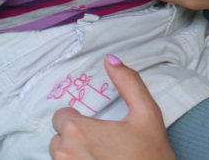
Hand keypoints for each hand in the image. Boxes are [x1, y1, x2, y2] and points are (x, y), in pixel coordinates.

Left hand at [49, 55, 174, 159]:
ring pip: (60, 157)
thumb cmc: (150, 152)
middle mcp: (65, 154)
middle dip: (74, 137)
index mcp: (79, 131)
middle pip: (58, 138)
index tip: (96, 124)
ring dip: (74, 154)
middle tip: (101, 141)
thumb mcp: (147, 112)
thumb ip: (128, 82)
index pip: (60, 116)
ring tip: (100, 155)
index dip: (78, 118)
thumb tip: (110, 59)